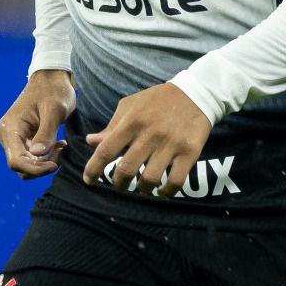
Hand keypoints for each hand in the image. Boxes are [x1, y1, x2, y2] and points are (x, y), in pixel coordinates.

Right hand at [0, 70, 74, 178]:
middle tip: (61, 150)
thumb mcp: (55, 110)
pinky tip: (58, 144)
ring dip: (44, 162)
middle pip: (20, 166)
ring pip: (26, 165)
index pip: (16, 161)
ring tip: (60, 146)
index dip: (35, 169)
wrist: (51, 79)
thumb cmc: (54, 91)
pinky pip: (30, 158)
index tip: (55, 164)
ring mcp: (12, 138)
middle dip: (41, 166)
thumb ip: (46, 133)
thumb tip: (38, 154)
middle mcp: (6, 134)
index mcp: (10, 127)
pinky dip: (45, 157)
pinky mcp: (21, 139)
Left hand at [83, 83, 212, 199]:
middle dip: (119, 183)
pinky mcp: (190, 152)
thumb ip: (111, 126)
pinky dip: (166, 192)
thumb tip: (91, 142)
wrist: (197, 93)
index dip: (93, 169)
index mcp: (132, 122)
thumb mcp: (131, 106)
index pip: (106, 150)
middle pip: (126, 170)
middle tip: (121, 183)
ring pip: (149, 179)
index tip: (89, 180)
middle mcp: (150, 134)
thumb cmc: (158, 100)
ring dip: (142, 189)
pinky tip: (162, 190)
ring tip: (142, 186)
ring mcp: (171, 144)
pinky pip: (175, 181)